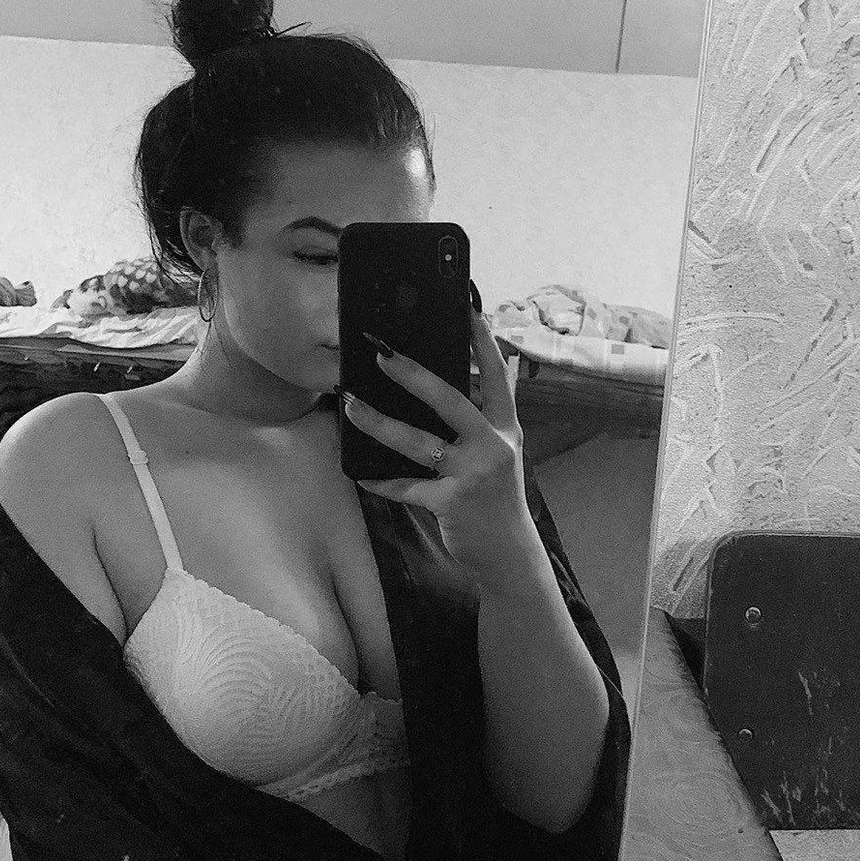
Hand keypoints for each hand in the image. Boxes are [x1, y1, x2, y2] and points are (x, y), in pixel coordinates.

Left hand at [341, 309, 539, 591]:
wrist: (509, 554)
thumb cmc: (497, 496)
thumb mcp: (502, 451)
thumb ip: (488, 414)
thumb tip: (479, 372)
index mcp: (504, 427)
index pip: (496, 374)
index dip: (482, 341)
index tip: (466, 306)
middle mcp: (492, 445)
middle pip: (450, 400)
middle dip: (413, 375)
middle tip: (381, 354)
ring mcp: (472, 474)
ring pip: (418, 442)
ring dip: (379, 422)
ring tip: (351, 404)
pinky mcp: (451, 502)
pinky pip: (406, 487)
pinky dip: (380, 480)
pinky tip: (359, 472)